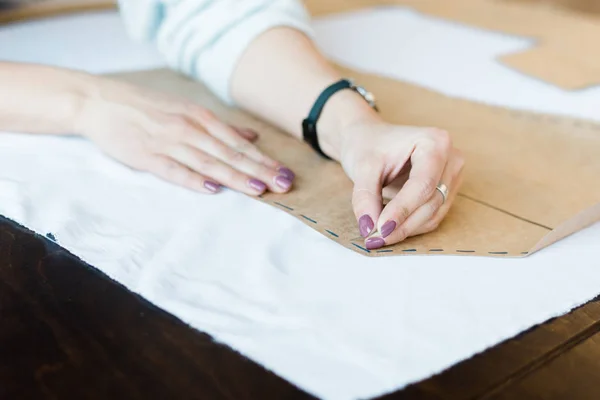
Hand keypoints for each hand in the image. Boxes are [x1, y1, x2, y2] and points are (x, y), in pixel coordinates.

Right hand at [75, 77, 295, 193]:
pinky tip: (213, 189)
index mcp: (200, 118)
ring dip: (235, 176)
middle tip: (284, 184)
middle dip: (259, 171)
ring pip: (208, 162)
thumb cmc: (148, 109)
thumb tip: (252, 139)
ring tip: (259, 189)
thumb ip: (220, 128)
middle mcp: (189, 128)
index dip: (264, 161)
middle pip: (230, 154)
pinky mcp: (146, 156)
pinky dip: (193, 179)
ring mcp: (167, 142)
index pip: (239, 144)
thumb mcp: (187, 111)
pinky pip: (174, 170)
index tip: (286, 174)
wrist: (101, 102)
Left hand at [338, 118, 463, 249]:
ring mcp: (452, 177)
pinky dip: (410, 226)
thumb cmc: (369, 145)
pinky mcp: (447, 192)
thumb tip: (370, 228)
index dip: (402, 209)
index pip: (423, 184)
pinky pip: (432, 217)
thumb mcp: (362, 166)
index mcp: (435, 142)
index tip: (380, 228)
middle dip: (402, 224)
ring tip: (377, 235)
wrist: (371, 140)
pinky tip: (390, 228)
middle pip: (431, 202)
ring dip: (406, 229)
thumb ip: (366, 196)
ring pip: (433, 214)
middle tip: (374, 238)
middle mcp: (451, 159)